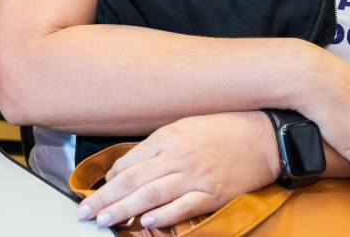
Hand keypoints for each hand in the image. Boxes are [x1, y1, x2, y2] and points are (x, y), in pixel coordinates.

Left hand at [76, 112, 279, 229]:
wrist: (263, 136)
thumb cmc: (223, 128)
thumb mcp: (185, 126)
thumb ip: (158, 145)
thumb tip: (130, 166)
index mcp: (168, 137)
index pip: (130, 161)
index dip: (110, 179)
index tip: (97, 191)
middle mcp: (178, 156)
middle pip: (133, 181)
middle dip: (106, 198)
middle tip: (86, 211)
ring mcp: (195, 176)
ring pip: (151, 196)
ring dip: (124, 210)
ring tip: (105, 220)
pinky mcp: (212, 194)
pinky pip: (182, 208)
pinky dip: (162, 216)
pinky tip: (145, 222)